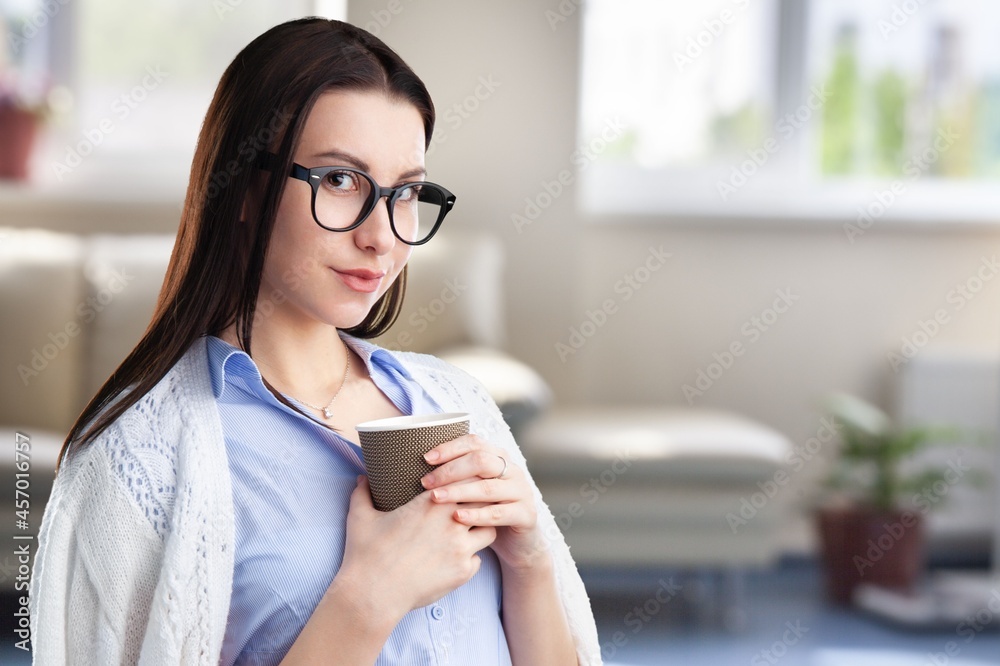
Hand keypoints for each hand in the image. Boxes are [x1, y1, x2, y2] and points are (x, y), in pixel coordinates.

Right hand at [337, 476, 496, 617]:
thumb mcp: (360, 517)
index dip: (467, 483)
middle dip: (478, 504)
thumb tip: (362, 478)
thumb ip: (363, 493)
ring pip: (488, 531)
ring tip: (465, 533)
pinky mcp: (462, 572)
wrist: (372, 594)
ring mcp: (461, 548)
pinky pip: (478, 559)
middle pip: (484, 503)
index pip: (467, 481)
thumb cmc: (366, 554)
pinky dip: (470, 557)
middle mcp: (452, 522)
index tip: (460, 487)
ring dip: (479, 530)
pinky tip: (455, 558)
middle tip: (468, 509)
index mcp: (432, 503)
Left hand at [420, 435, 546, 571]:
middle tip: (426, 483)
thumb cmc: (484, 512)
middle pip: (481, 461)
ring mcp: (522, 491)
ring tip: (436, 498)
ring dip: (459, 492)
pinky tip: (457, 517)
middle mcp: (512, 470)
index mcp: (498, 457)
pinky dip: (476, 515)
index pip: (474, 442)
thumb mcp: (472, 490)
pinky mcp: (526, 515)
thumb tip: (415, 465)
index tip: (426, 459)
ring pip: (488, 487)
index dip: (450, 448)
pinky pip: (499, 513)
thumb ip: (456, 476)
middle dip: (450, 470)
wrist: (517, 542)